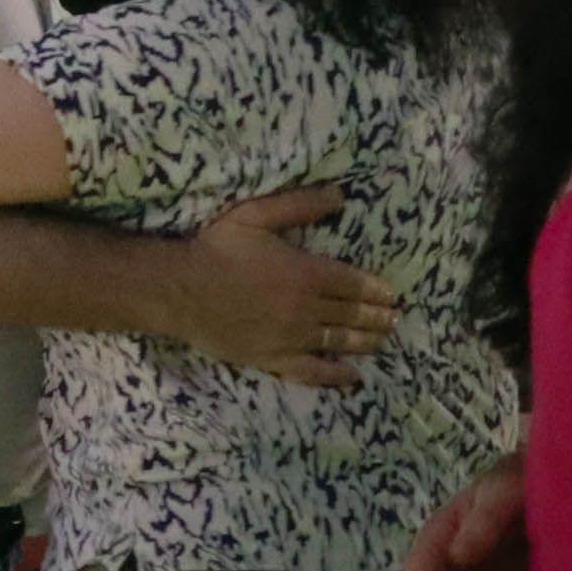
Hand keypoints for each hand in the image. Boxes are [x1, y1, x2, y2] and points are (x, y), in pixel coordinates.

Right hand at [160, 181, 396, 389]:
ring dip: (366, 342)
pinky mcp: (274, 358)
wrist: (177, 288)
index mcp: (305, 273)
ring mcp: (292, 337)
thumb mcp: (253, 215)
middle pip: (353, 314)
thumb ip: (297, 205)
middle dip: (378, 317)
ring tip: (381, 341)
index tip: (392, 295)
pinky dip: (336, 375)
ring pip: (340, 342)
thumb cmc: (215, 248)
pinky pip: (313, 371)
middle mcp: (306, 308)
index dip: (377, 290)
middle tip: (393, 319)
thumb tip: (339, 194)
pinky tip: (352, 376)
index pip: (354, 283)